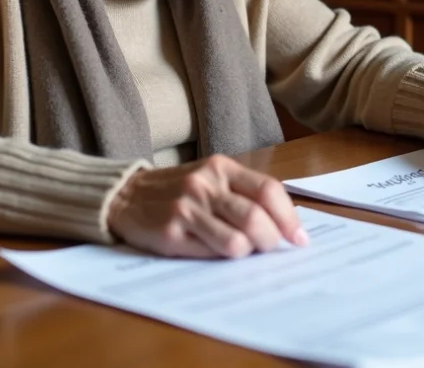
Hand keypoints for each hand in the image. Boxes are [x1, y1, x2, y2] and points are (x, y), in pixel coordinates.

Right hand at [107, 154, 308, 257]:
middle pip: (257, 218)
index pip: (269, 190)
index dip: (289, 218)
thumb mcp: (210, 178)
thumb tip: (284, 225)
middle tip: (271, 250)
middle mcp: (206, 184)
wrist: (125, 196)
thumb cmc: (176, 190)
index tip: (299, 238)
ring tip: (244, 252)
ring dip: (249, 252)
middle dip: (273, 241)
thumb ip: (242, 194)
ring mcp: (188, 208)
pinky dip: (222, 257)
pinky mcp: (172, 233)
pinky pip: (213, 253)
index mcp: (221, 167)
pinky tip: (216, 252)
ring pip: (238, 241)